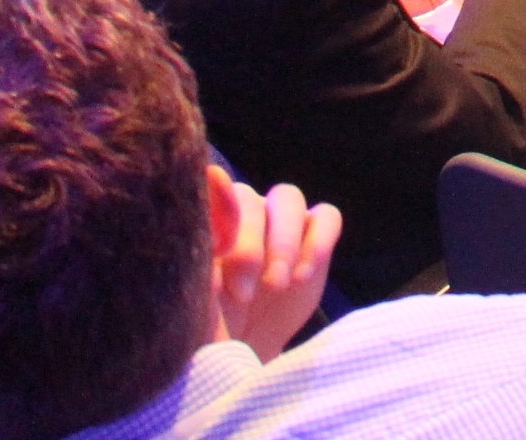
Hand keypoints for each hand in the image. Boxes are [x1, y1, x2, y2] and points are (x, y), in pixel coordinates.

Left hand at [210, 175, 342, 361]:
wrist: (241, 355)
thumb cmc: (208, 327)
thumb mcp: (199, 291)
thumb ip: (208, 234)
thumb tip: (213, 170)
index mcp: (206, 222)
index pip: (214, 191)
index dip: (222, 217)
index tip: (220, 257)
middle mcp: (242, 214)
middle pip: (252, 199)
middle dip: (250, 245)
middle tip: (244, 292)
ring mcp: (280, 224)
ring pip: (288, 199)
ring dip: (284, 240)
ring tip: (278, 284)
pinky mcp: (312, 238)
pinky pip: (326, 217)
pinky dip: (318, 242)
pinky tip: (302, 276)